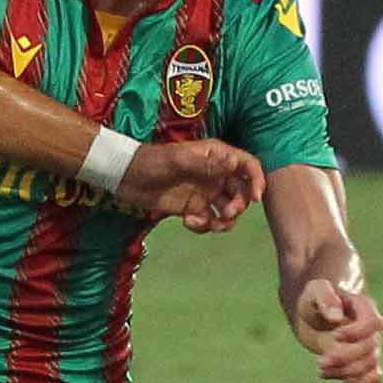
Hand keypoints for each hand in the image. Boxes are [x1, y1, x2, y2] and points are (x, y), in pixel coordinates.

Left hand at [122, 139, 264, 232]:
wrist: (126, 177)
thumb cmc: (152, 161)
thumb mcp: (179, 160)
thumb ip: (207, 164)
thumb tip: (234, 162)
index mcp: (216, 156)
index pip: (246, 165)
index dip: (256, 180)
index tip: (256, 198)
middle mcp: (214, 174)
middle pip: (241, 192)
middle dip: (238, 205)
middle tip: (226, 213)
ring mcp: (204, 192)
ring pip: (227, 210)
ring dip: (223, 220)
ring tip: (206, 223)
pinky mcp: (192, 208)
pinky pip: (209, 221)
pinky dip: (203, 226)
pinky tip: (188, 222)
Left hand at [291, 275, 382, 382]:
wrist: (312, 315)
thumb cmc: (314, 300)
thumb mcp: (314, 291)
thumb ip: (325, 298)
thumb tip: (337, 317)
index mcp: (363, 307)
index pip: (373, 322)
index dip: (356, 333)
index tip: (334, 335)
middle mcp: (370, 328)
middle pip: (370, 347)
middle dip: (345, 357)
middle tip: (321, 361)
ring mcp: (369, 346)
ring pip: (370, 365)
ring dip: (345, 372)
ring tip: (321, 368)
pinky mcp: (362, 361)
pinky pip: (374, 377)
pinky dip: (357, 382)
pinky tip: (332, 375)